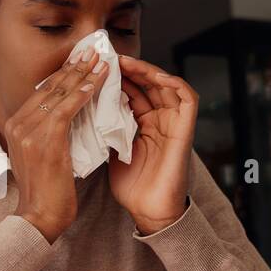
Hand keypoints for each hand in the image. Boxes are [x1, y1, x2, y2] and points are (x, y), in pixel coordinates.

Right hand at [6, 47, 109, 242]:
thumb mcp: (42, 156)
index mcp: (15, 126)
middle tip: (92, 52)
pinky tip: (96, 83)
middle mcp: (18, 124)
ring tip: (100, 61)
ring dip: (82, 75)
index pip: (42, 92)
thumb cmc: (45, 193)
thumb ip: (48, 134)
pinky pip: (67, 109)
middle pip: (49, 87)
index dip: (63, 74)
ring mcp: (28, 132)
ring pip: (59, 94)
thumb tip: (69, 116)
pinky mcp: (44, 140)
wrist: (38, 217)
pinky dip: (82, 93)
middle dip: (73, 68)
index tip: (80, 61)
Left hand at [108, 56, 198, 234]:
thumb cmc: (131, 187)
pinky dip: (174, 83)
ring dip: (148, 71)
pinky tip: (156, 76)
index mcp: (142, 123)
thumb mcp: (111, 150)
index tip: (97, 67)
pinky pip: (188, 98)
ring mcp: (173, 123)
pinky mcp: (186, 130)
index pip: (132, 91)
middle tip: (108, 58)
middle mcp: (159, 120)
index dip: (116, 77)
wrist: (148, 211)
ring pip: (166, 85)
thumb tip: (82, 109)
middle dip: (129, 69)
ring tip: (127, 63)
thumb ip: (105, 129)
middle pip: (147, 83)